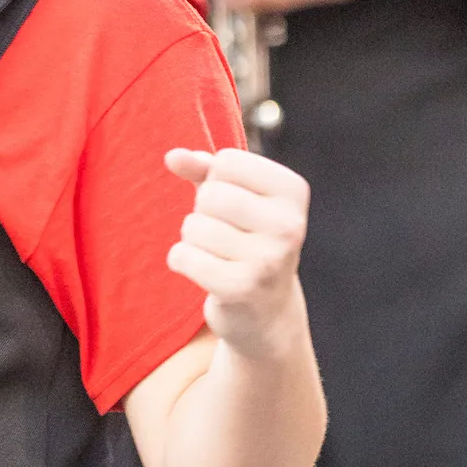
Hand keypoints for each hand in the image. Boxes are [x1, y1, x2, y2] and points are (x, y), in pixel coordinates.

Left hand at [165, 147, 309, 361]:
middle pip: (210, 194)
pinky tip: (204, 271)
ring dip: (193, 239)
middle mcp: (289, 224)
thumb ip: (202, 168)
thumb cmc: (245, 237)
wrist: (265, 310)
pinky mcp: (242, 288)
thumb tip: (173, 156)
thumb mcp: (231, 195)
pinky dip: (181, 260)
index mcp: (293, 191)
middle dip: (203, 212)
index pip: (227, 162)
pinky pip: (183, 256)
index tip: (236, 204)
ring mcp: (269, 258)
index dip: (216, 180)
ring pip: (194, 226)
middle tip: (224, 233)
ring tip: (218, 254)